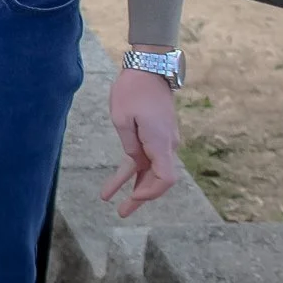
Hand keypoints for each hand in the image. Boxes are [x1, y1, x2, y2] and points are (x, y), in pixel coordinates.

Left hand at [101, 64, 181, 216]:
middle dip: (141, 197)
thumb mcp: (122, 117)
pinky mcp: (156, 136)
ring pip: (151, 171)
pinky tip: (115, 185)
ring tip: (117, 206)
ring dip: (135, 188)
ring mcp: (163, 141)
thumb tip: (134, 161)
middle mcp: (167, 145)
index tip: (134, 196)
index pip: (165, 178)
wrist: (149, 69)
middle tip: (122, 213)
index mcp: (160, 142)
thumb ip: (129, 143)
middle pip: (158, 180)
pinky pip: (145, 158)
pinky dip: (131, 172)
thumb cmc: (133, 90)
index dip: (151, 192)